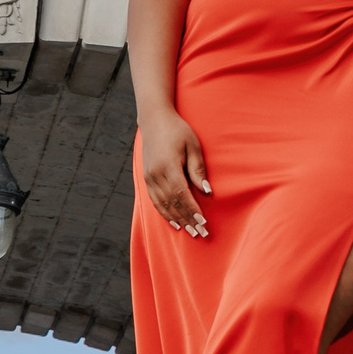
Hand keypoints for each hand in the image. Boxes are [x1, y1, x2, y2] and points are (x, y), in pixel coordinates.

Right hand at [141, 109, 211, 238]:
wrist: (154, 120)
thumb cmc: (178, 131)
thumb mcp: (193, 146)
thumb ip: (198, 170)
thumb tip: (206, 192)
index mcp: (168, 166)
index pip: (181, 194)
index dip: (192, 210)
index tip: (203, 222)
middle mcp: (155, 174)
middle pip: (172, 203)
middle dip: (187, 219)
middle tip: (200, 234)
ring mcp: (148, 177)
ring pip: (162, 205)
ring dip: (176, 220)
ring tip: (189, 231)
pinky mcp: (146, 178)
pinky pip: (155, 201)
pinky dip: (164, 213)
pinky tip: (174, 222)